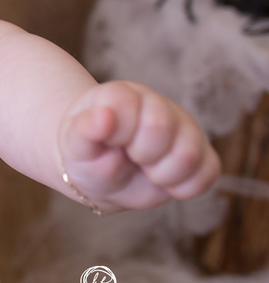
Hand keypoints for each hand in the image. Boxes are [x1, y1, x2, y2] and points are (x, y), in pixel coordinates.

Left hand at [57, 80, 219, 211]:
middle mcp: (157, 104)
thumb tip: (104, 115)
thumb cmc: (87, 155)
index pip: (128, 105)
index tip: (107, 142)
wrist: (102, 173)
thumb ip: (84, 131)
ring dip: (162, 174)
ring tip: (145, 169)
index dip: (117, 134)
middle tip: (127, 157)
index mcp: (122, 95)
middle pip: (160, 127)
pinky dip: (183, 187)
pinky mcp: (201, 152)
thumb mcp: (74, 147)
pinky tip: (162, 182)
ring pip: (189, 152)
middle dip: (139, 154)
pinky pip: (208, 172)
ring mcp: (183, 127)